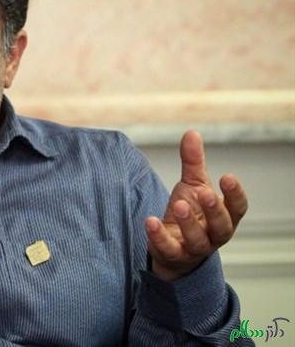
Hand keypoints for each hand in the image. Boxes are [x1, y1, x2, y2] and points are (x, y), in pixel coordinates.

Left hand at [145, 130, 247, 280]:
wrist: (172, 246)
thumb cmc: (189, 213)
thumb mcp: (192, 186)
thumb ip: (193, 162)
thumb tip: (192, 132)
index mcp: (223, 217)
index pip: (238, 209)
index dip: (235, 195)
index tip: (227, 176)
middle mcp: (213, 235)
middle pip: (222, 227)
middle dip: (214, 210)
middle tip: (204, 193)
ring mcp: (194, 248)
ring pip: (198, 241)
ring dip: (188, 223)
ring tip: (178, 204)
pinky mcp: (173, 255)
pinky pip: (168, 249)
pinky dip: (159, 236)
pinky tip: (150, 221)